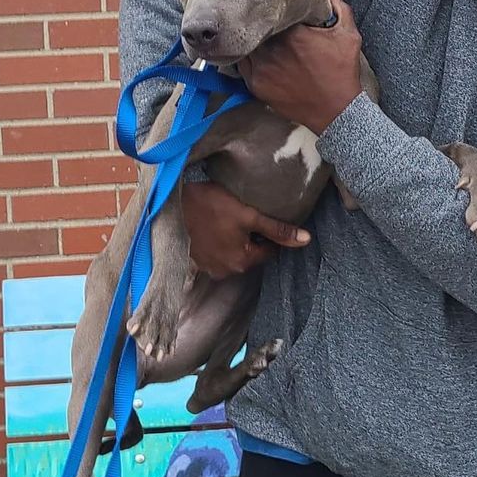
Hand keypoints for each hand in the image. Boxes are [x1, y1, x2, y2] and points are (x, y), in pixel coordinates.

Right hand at [181, 181, 310, 278]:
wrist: (170, 204)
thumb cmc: (210, 206)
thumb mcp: (249, 215)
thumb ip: (277, 229)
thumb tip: (306, 240)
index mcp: (242, 262)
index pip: (270, 251)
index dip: (269, 233)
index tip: (260, 217)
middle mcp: (227, 271)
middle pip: (251, 254)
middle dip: (252, 237)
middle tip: (243, 215)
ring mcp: (210, 268)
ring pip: (234, 253)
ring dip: (235, 240)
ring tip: (228, 219)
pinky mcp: (197, 261)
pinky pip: (218, 253)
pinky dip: (220, 242)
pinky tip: (215, 225)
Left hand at [239, 0, 361, 134]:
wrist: (336, 111)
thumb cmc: (342, 73)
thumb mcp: (348, 37)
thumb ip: (340, 10)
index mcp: (291, 32)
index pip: (273, 11)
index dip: (274, 8)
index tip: (278, 8)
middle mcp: (271, 49)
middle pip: (256, 27)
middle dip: (261, 24)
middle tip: (265, 22)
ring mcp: (261, 68)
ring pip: (246, 46)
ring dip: (252, 42)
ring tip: (259, 39)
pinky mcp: (256, 85)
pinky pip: (242, 66)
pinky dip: (247, 60)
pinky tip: (256, 58)